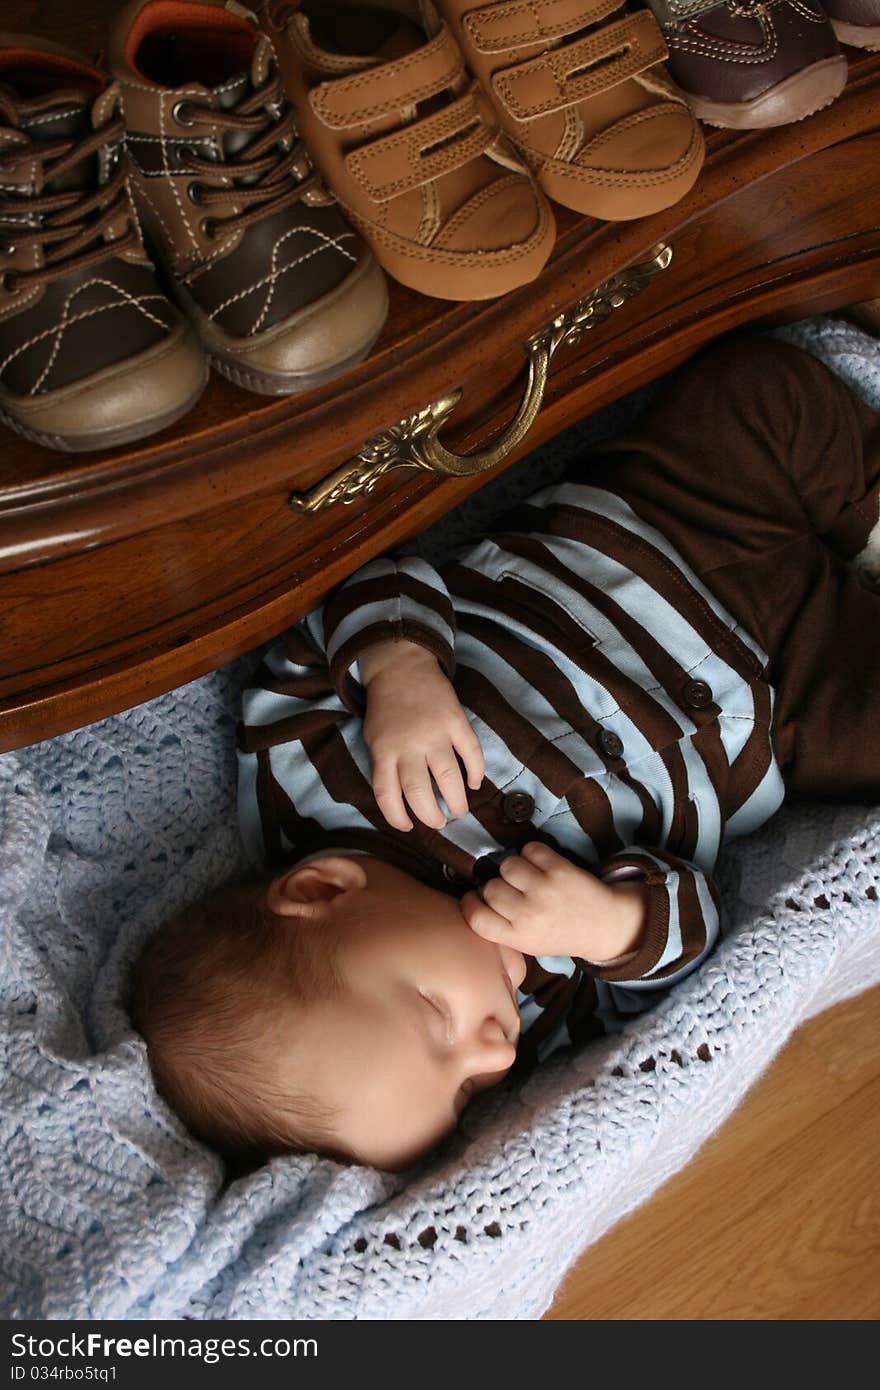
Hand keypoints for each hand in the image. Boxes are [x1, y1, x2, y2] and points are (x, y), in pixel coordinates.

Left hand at [360, 638, 483, 831]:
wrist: (401, 668)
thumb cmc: (385, 710)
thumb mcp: (373, 738)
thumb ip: (385, 766)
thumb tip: (403, 801)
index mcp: (384, 751)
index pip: (387, 794)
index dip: (397, 817)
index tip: (407, 826)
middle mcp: (409, 745)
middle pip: (420, 792)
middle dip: (431, 816)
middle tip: (439, 823)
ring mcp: (435, 733)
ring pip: (448, 777)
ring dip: (456, 801)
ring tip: (458, 811)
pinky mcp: (456, 721)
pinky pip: (471, 751)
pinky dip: (476, 771)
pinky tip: (474, 784)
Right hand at [461, 841, 647, 962]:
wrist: (604, 925)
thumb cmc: (558, 933)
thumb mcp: (527, 944)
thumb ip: (500, 927)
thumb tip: (471, 900)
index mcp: (518, 938)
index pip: (476, 918)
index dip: (470, 904)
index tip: (476, 899)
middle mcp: (529, 915)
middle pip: (489, 888)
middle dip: (496, 886)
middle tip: (512, 892)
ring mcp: (545, 890)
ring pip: (507, 865)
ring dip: (513, 868)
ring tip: (527, 878)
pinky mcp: (559, 869)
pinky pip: (529, 849)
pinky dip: (532, 853)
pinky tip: (541, 866)